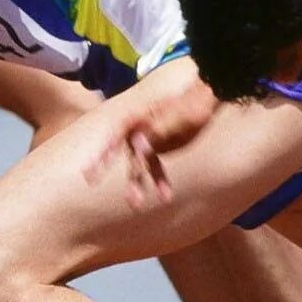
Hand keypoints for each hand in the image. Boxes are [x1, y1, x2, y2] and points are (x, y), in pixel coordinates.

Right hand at [81, 87, 217, 208]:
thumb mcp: (180, 116)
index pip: (115, 135)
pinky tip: (165, 196)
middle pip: (126, 155)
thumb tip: (137, 145)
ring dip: (138, 184)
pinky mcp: (159, 147)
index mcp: (139, 118)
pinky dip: (158, 180)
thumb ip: (158, 131)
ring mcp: (148, 139)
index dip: (103, 154)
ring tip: (136, 205)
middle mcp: (139, 129)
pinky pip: (155, 166)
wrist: (210, 96)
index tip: (91, 172)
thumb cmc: (194, 101)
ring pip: (140, 165)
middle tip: (117, 196)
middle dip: (121, 175)